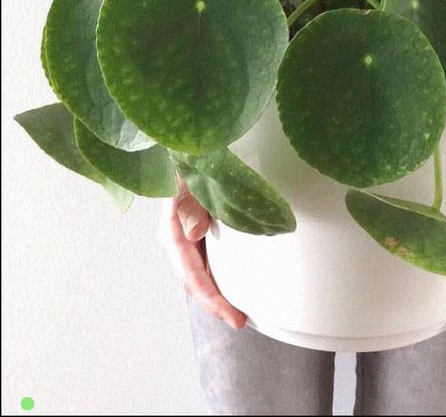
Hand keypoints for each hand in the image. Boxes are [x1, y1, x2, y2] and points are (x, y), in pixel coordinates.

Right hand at [161, 180, 246, 329]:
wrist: (183, 156)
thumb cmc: (185, 169)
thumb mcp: (185, 184)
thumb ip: (188, 207)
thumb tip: (194, 233)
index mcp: (172, 235)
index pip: (193, 277)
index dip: (213, 300)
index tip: (235, 317)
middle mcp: (177, 243)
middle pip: (195, 284)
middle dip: (215, 305)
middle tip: (241, 321)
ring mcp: (186, 241)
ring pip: (199, 277)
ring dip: (216, 295)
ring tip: (239, 311)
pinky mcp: (196, 237)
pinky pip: (206, 264)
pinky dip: (218, 279)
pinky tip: (234, 285)